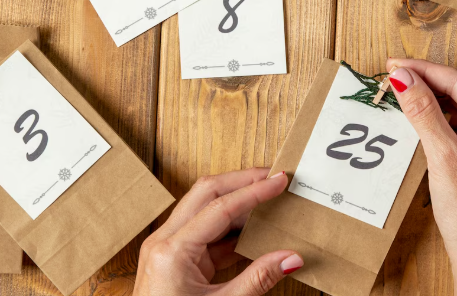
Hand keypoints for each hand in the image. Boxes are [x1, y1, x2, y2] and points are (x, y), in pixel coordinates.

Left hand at [134, 168, 303, 295]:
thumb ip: (258, 279)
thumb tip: (292, 257)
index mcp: (172, 250)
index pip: (220, 206)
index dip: (254, 190)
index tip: (280, 181)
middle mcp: (164, 241)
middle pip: (206, 193)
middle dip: (242, 181)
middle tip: (274, 177)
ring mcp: (166, 248)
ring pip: (204, 208)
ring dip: (237, 201)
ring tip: (268, 198)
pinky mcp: (173, 259)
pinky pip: (204, 231)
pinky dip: (230, 227)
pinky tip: (253, 229)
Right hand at [386, 59, 456, 295]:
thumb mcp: (442, 156)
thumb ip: (423, 112)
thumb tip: (404, 77)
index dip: (423, 69)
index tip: (394, 64)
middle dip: (425, 83)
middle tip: (391, 78)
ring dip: (430, 101)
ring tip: (399, 96)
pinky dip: (438, 119)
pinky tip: (417, 119)